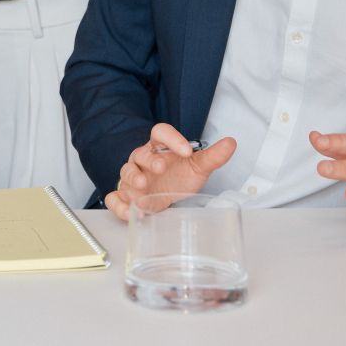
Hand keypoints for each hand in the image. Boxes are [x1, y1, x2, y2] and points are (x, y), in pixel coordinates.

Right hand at [103, 123, 236, 220]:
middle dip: (149, 160)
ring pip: (125, 172)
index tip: (187, 149)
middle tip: (161, 168)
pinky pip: (114, 198)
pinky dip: (118, 205)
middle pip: (140, 153)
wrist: (166, 196)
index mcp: (160, 147)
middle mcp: (143, 160)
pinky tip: (130, 212)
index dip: (171, 138)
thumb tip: (231, 142)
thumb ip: (213, 156)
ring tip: (142, 187)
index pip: (160, 132)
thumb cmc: (179, 177)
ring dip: (132, 179)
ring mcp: (132, 177)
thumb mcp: (197, 167)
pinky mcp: (125, 196)